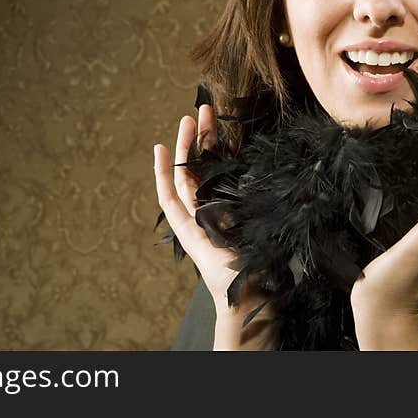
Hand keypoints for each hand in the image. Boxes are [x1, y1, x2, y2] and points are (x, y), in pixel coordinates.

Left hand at [154, 104, 273, 349]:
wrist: (255, 305)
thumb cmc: (242, 282)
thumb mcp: (228, 255)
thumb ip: (218, 229)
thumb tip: (210, 201)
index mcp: (195, 227)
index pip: (173, 192)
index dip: (165, 169)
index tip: (162, 143)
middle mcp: (202, 219)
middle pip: (190, 174)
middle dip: (191, 143)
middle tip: (197, 112)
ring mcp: (217, 216)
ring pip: (206, 176)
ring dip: (206, 148)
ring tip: (208, 119)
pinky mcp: (236, 216)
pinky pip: (224, 185)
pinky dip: (221, 166)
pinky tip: (225, 150)